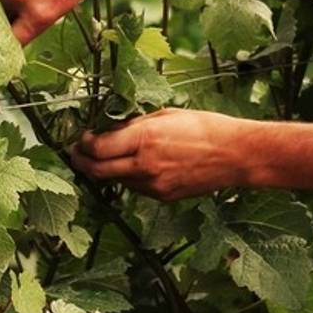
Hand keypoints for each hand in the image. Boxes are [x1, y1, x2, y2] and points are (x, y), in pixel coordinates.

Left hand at [68, 111, 252, 201]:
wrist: (235, 155)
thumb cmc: (206, 127)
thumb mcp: (167, 115)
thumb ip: (137, 124)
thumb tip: (112, 129)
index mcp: (145, 138)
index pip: (97, 147)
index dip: (83, 144)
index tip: (81, 137)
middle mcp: (145, 165)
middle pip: (98, 170)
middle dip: (82, 162)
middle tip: (77, 154)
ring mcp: (153, 185)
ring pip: (116, 180)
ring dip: (105, 170)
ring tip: (105, 157)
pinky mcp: (163, 196)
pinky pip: (136, 187)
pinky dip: (129, 177)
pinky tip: (136, 165)